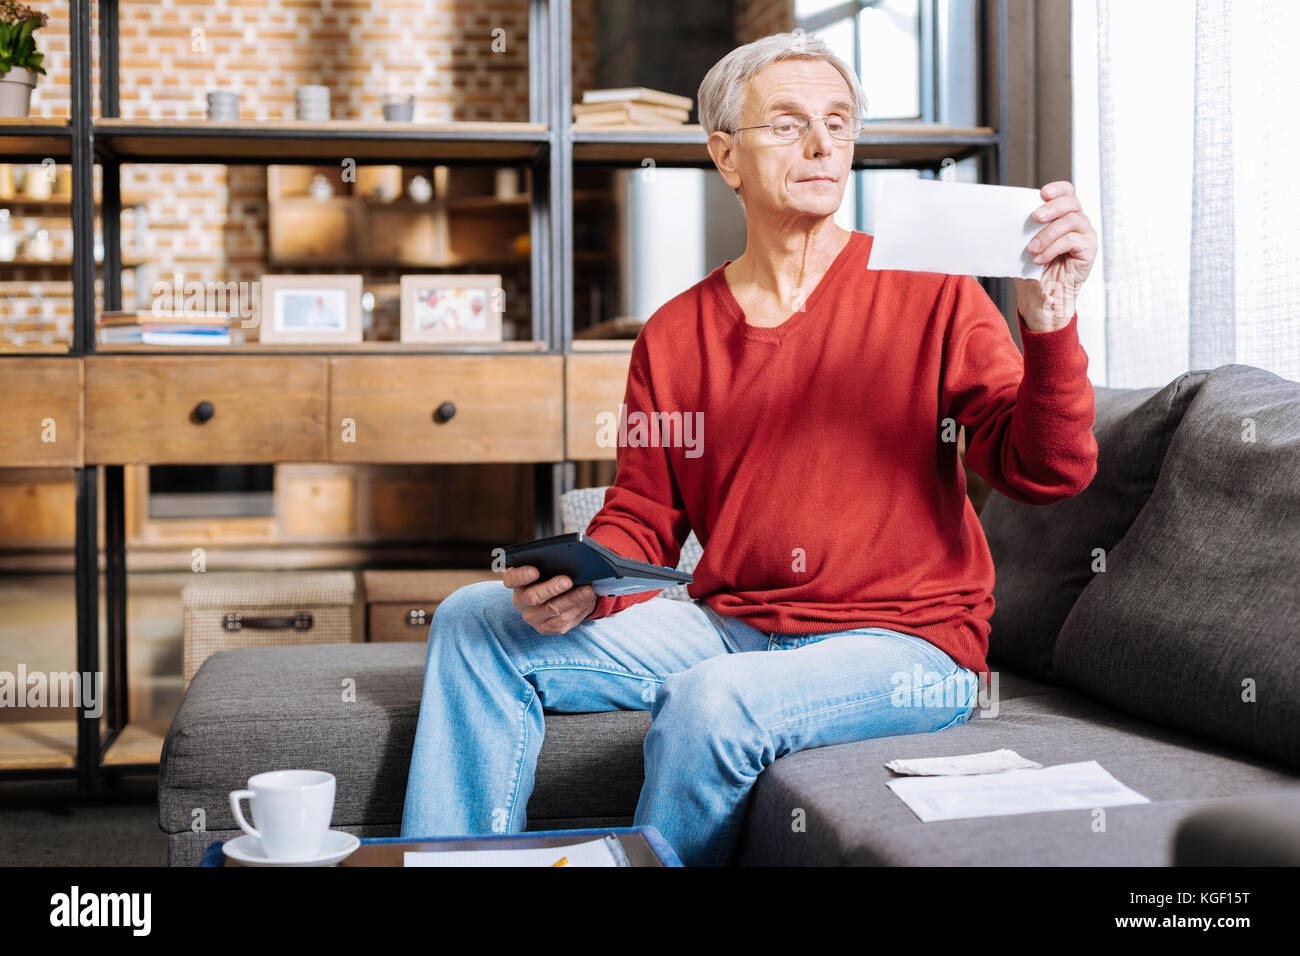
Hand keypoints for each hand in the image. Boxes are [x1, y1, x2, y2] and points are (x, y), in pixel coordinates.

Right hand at [503, 565, 596, 634]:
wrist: (560, 593)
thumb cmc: (552, 573)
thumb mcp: (548, 565)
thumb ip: (552, 562)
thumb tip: (570, 562)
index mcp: (516, 581)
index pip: (512, 578)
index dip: (522, 575)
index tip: (535, 570)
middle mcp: (521, 601)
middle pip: (533, 597)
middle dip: (552, 588)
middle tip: (568, 580)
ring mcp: (532, 617)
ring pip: (552, 610)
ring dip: (572, 599)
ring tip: (587, 590)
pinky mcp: (546, 628)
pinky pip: (562, 621)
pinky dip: (577, 608)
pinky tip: (587, 599)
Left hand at [1012, 181, 1097, 332]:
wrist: (1041, 296)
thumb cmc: (1032, 269)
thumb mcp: (1023, 244)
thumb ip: (1023, 228)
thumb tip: (1006, 216)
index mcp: (1062, 215)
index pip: (1067, 192)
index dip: (1057, 189)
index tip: (1042, 193)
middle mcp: (1077, 221)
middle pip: (1071, 202)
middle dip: (1051, 208)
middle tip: (1035, 218)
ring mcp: (1085, 234)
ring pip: (1071, 221)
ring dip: (1048, 233)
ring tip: (1032, 248)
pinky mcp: (1089, 249)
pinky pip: (1073, 240)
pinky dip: (1053, 248)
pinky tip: (1040, 258)